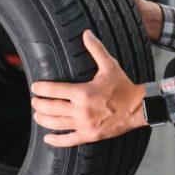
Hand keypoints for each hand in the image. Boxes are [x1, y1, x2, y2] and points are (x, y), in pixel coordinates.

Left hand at [30, 29, 146, 146]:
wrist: (139, 107)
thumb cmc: (124, 87)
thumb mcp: (110, 66)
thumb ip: (96, 49)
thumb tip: (86, 33)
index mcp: (83, 92)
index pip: (54, 90)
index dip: (41, 89)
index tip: (35, 87)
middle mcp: (81, 110)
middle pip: (51, 108)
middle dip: (39, 104)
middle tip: (34, 100)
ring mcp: (84, 125)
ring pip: (56, 124)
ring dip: (43, 119)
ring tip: (37, 115)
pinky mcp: (89, 136)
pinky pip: (68, 140)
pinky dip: (56, 140)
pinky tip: (48, 138)